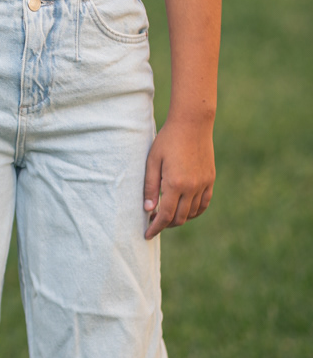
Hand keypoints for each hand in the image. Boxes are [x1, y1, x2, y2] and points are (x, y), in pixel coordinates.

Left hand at [143, 115, 214, 239]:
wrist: (192, 123)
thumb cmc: (167, 140)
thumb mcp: (152, 161)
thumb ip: (150, 187)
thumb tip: (149, 210)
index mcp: (175, 184)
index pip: (166, 215)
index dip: (156, 227)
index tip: (147, 234)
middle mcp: (192, 187)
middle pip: (180, 218)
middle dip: (166, 224)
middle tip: (154, 222)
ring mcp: (203, 184)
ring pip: (192, 213)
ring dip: (180, 218)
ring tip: (167, 214)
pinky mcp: (210, 179)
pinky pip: (204, 203)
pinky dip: (194, 211)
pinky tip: (185, 210)